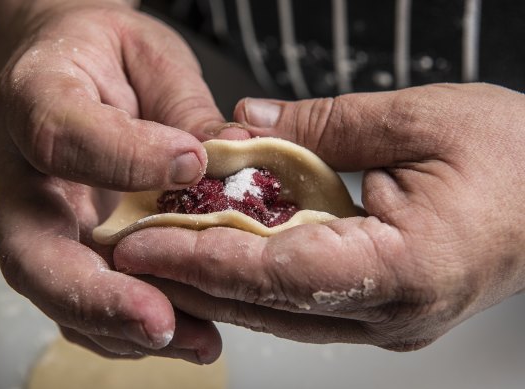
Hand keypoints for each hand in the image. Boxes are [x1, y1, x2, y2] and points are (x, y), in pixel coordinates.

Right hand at [0, 1, 243, 361]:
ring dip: (119, 329)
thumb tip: (226, 159)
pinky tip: (186, 334)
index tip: (190, 162)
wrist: (74, 67)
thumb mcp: (149, 58)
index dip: (122, 156)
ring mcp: (42, 220)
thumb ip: (182, 106)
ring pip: (58, 292)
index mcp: (35, 102)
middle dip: (95, 296)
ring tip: (193, 340)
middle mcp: (24, 174)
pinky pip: (83, 302)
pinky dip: (128, 329)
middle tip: (159, 320)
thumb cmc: (107, 55)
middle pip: (33, 251)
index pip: (61, 136)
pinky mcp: (67, 247)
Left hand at [114, 83, 524, 350]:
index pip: (277, 272)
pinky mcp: (380, 308)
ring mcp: (385, 319)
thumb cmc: (516, 154)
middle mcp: (391, 312)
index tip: (142, 245)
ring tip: (159, 254)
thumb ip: (323, 126)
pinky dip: (253, 279)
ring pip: (278, 311)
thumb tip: (246, 128)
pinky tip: (218, 256)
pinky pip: (300, 302)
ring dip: (216, 282)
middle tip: (130, 252)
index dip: (203, 259)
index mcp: (407, 269)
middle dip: (193, 278)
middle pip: (267, 304)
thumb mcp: (420, 118)